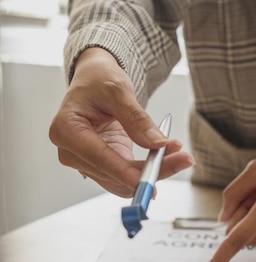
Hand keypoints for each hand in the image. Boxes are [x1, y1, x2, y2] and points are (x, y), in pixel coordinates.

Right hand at [49, 48, 193, 195]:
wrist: (94, 81)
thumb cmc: (99, 80)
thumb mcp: (118, 90)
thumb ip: (136, 118)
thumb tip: (157, 143)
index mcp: (66, 129)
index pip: (99, 159)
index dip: (127, 173)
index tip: (151, 181)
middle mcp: (70, 151)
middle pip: (114, 175)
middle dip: (149, 171)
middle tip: (183, 159)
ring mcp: (84, 161)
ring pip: (122, 181)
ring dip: (152, 171)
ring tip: (179, 154)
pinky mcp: (100, 165)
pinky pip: (125, 176)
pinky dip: (147, 169)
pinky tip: (167, 157)